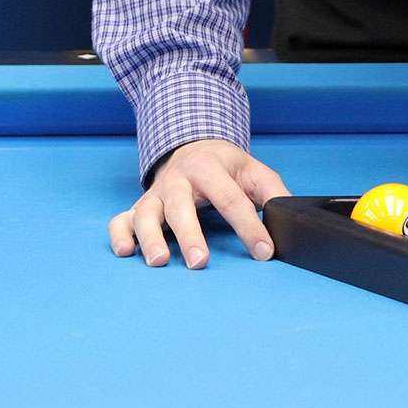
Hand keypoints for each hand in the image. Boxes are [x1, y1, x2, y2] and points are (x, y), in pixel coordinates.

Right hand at [109, 139, 289, 268]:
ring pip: (145, 214)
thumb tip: (289, 216)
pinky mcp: (138, 207)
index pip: (230, 199)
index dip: (248, 227)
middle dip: (189, 235)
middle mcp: (177, 180)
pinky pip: (120, 221)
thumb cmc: (224, 166)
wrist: (192, 146)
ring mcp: (155, 195)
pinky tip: (126, 252)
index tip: (263, 251)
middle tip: (200, 261)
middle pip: (180, 206)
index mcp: (208, 167)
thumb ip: (272, 192)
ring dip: (150, 237)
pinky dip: (119, 236)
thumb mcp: (253, 171)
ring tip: (159, 261)